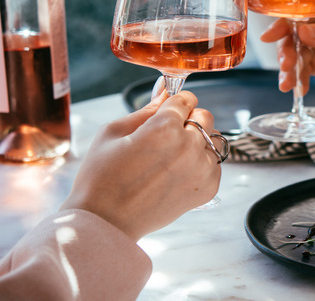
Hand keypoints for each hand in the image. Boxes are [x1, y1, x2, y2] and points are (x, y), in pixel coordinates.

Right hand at [60, 90, 221, 240]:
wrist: (105, 222)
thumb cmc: (101, 178)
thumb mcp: (113, 132)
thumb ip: (146, 109)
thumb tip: (166, 92)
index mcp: (165, 128)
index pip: (185, 99)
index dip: (174, 103)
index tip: (166, 111)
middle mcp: (189, 146)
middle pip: (204, 116)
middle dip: (188, 120)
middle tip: (164, 137)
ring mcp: (201, 169)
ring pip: (211, 140)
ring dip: (195, 142)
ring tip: (169, 159)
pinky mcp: (207, 189)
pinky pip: (213, 164)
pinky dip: (200, 164)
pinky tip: (175, 174)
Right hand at [261, 7, 314, 93]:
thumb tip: (302, 32)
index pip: (298, 15)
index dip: (281, 25)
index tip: (269, 36)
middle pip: (292, 39)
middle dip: (285, 52)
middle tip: (285, 65)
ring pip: (297, 58)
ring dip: (290, 70)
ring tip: (288, 83)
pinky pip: (305, 73)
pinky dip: (300, 81)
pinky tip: (297, 89)